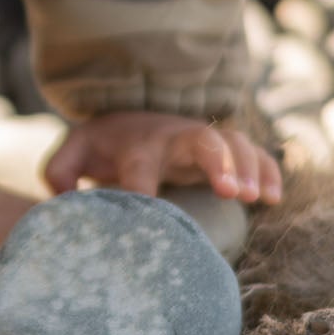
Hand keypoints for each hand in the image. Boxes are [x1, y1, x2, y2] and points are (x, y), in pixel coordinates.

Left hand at [46, 112, 281, 205]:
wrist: (130, 117)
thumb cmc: (104, 145)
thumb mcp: (74, 153)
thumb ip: (59, 172)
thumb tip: (64, 201)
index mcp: (135, 144)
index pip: (139, 167)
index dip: (143, 192)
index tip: (149, 217)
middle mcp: (173, 138)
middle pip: (199, 140)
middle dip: (217, 162)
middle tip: (230, 192)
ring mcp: (202, 142)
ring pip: (233, 143)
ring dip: (248, 168)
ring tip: (256, 198)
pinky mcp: (225, 151)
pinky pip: (254, 154)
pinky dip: (268, 171)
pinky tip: (274, 198)